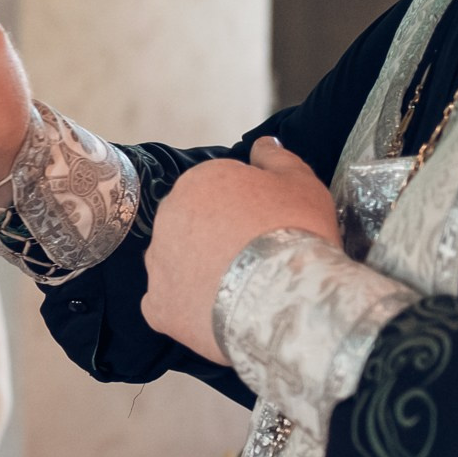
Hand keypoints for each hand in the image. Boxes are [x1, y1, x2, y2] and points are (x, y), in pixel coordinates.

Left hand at [143, 137, 339, 362]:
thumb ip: (276, 158)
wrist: (285, 296)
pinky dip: (189, 309)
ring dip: (200, 274)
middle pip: (193, 228)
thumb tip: (261, 143)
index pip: (217, 194)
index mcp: (197, 182)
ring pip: (177, 265)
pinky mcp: (157, 307)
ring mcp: (158, 264)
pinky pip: (169, 304)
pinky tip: (218, 314)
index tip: (269, 231)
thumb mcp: (300, 182)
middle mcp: (167, 217)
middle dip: (218, 241)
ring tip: (240, 292)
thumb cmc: (295, 230)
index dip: (247, 214)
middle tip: (256, 263)